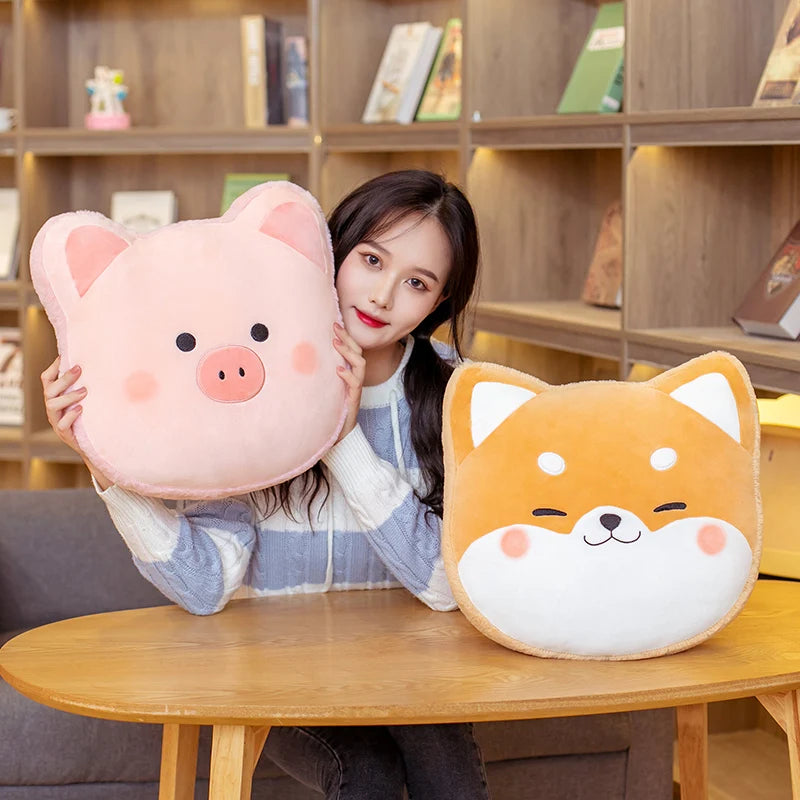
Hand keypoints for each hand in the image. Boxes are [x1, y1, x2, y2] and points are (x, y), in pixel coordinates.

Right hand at [41, 356, 112, 488]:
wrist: (92, 445)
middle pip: (49, 390)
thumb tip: (100, 363)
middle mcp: (53, 408)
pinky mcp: (64, 433)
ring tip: (84, 391)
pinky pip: (62, 424)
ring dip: (68, 396)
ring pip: (52, 405)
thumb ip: (85, 385)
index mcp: (55, 396)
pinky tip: (81, 409)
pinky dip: (70, 415)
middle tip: (79, 369)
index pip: (46, 379)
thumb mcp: (86, 399)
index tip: (64, 356)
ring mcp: (56, 421)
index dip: (53, 367)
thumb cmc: (90, 416)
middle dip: (64, 378)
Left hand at [332, 323, 364, 442]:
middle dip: (347, 338)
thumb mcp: (322, 387)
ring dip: (348, 352)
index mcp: (348, 373)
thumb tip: (300, 359)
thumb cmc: (329, 410)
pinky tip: (338, 370)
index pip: (351, 350)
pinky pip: (355, 384)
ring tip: (336, 343)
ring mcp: (355, 388)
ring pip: (360, 364)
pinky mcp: (353, 399)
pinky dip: (348, 375)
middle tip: (335, 326)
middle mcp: (353, 378)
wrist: (339, 434)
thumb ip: (320, 374)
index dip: (345, 337)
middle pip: (357, 352)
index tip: (333, 324)